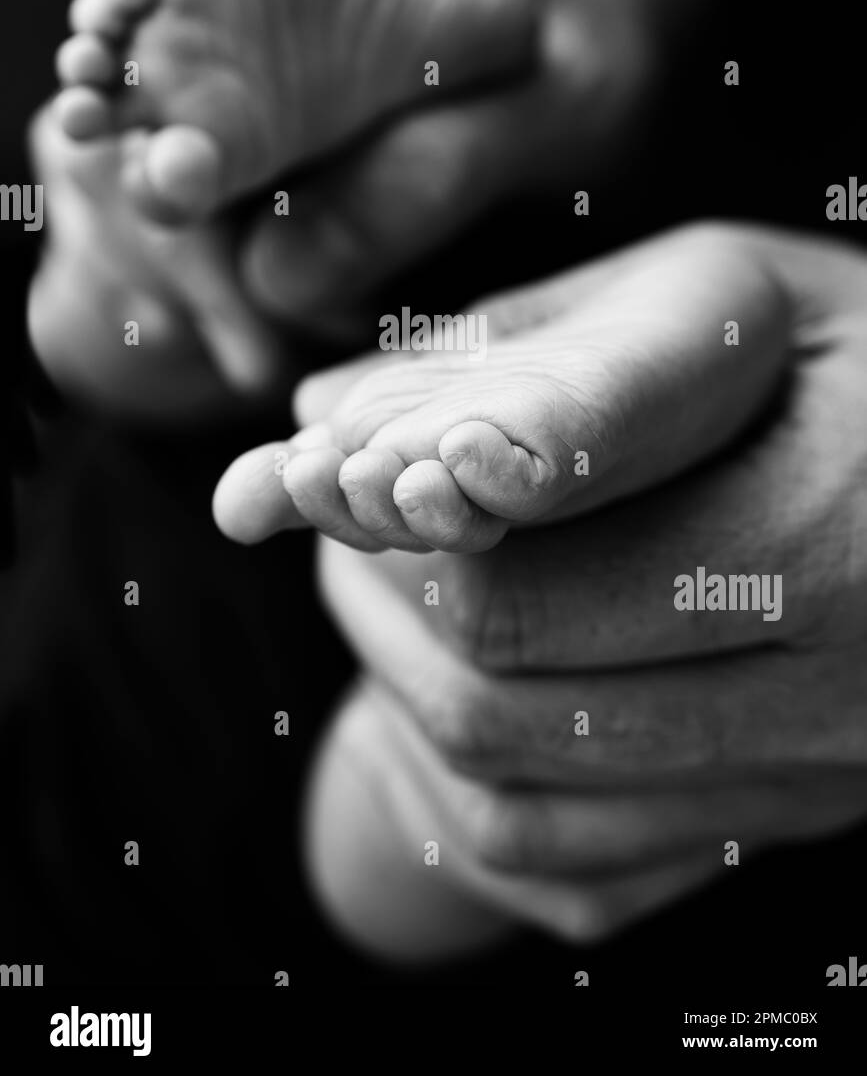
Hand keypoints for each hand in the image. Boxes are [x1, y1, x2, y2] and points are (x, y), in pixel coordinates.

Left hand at [297, 225, 866, 952]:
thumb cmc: (851, 358)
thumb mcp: (735, 295)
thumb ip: (539, 343)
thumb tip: (322, 410)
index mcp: (830, 536)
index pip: (535, 587)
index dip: (411, 534)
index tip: (346, 471)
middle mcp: (833, 694)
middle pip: (504, 702)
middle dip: (381, 604)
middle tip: (342, 510)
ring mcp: (810, 784)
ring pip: (517, 799)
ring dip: (400, 688)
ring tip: (375, 578)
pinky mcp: (781, 828)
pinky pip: (569, 870)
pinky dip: (464, 782)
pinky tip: (450, 673)